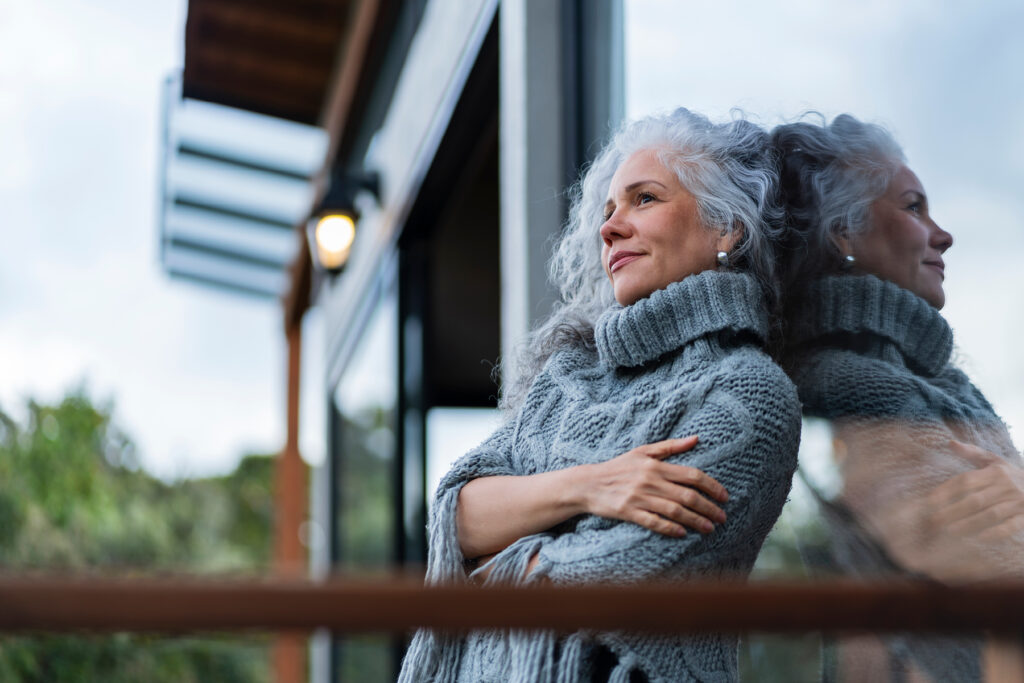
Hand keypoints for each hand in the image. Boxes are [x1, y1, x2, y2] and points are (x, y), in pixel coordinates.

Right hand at [579, 436, 727, 537]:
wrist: (587, 483)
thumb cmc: (618, 467)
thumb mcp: (642, 452)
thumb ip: (670, 447)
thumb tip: (696, 439)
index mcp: (655, 465)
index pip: (691, 475)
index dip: (711, 486)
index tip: (725, 497)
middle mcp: (650, 481)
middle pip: (687, 495)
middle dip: (708, 507)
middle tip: (722, 517)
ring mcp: (639, 497)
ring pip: (674, 510)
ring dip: (695, 520)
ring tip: (709, 528)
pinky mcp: (629, 512)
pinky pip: (653, 521)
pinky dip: (669, 528)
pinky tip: (682, 533)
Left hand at [885, 441, 1023, 581]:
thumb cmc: (1010, 474)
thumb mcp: (994, 460)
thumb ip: (972, 453)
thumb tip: (950, 443)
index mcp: (994, 472)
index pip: (966, 481)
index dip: (947, 490)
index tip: (929, 501)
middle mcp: (1005, 486)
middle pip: (975, 500)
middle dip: (952, 511)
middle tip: (933, 521)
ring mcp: (1017, 502)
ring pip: (990, 514)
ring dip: (968, 524)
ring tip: (949, 532)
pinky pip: (1010, 526)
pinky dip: (994, 533)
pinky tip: (978, 539)